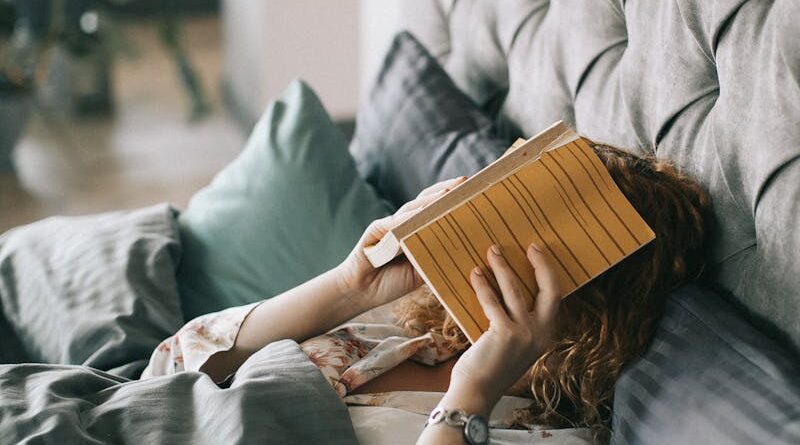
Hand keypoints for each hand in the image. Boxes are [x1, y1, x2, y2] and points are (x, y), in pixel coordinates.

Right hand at [335, 176, 466, 308]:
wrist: (362, 292)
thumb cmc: (392, 282)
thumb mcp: (422, 271)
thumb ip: (436, 259)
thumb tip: (465, 254)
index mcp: (416, 231)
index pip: (436, 210)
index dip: (453, 201)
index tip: (474, 192)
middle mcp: (404, 223)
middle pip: (426, 201)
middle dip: (445, 191)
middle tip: (465, 183)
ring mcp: (389, 224)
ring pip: (412, 208)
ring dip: (430, 200)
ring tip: (448, 193)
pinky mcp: (375, 230)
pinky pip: (393, 223)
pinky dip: (406, 219)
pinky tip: (419, 214)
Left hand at [444, 243, 560, 414]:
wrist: (476, 392)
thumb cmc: (489, 367)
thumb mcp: (514, 345)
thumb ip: (519, 324)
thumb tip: (506, 292)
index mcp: (546, 335)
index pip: (556, 297)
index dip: (548, 273)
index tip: (537, 253)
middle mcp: (541, 333)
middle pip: (549, 290)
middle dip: (540, 264)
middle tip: (528, 246)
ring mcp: (525, 333)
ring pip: (515, 290)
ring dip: (502, 268)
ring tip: (491, 252)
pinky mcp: (505, 333)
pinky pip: (492, 301)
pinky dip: (483, 286)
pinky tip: (475, 275)